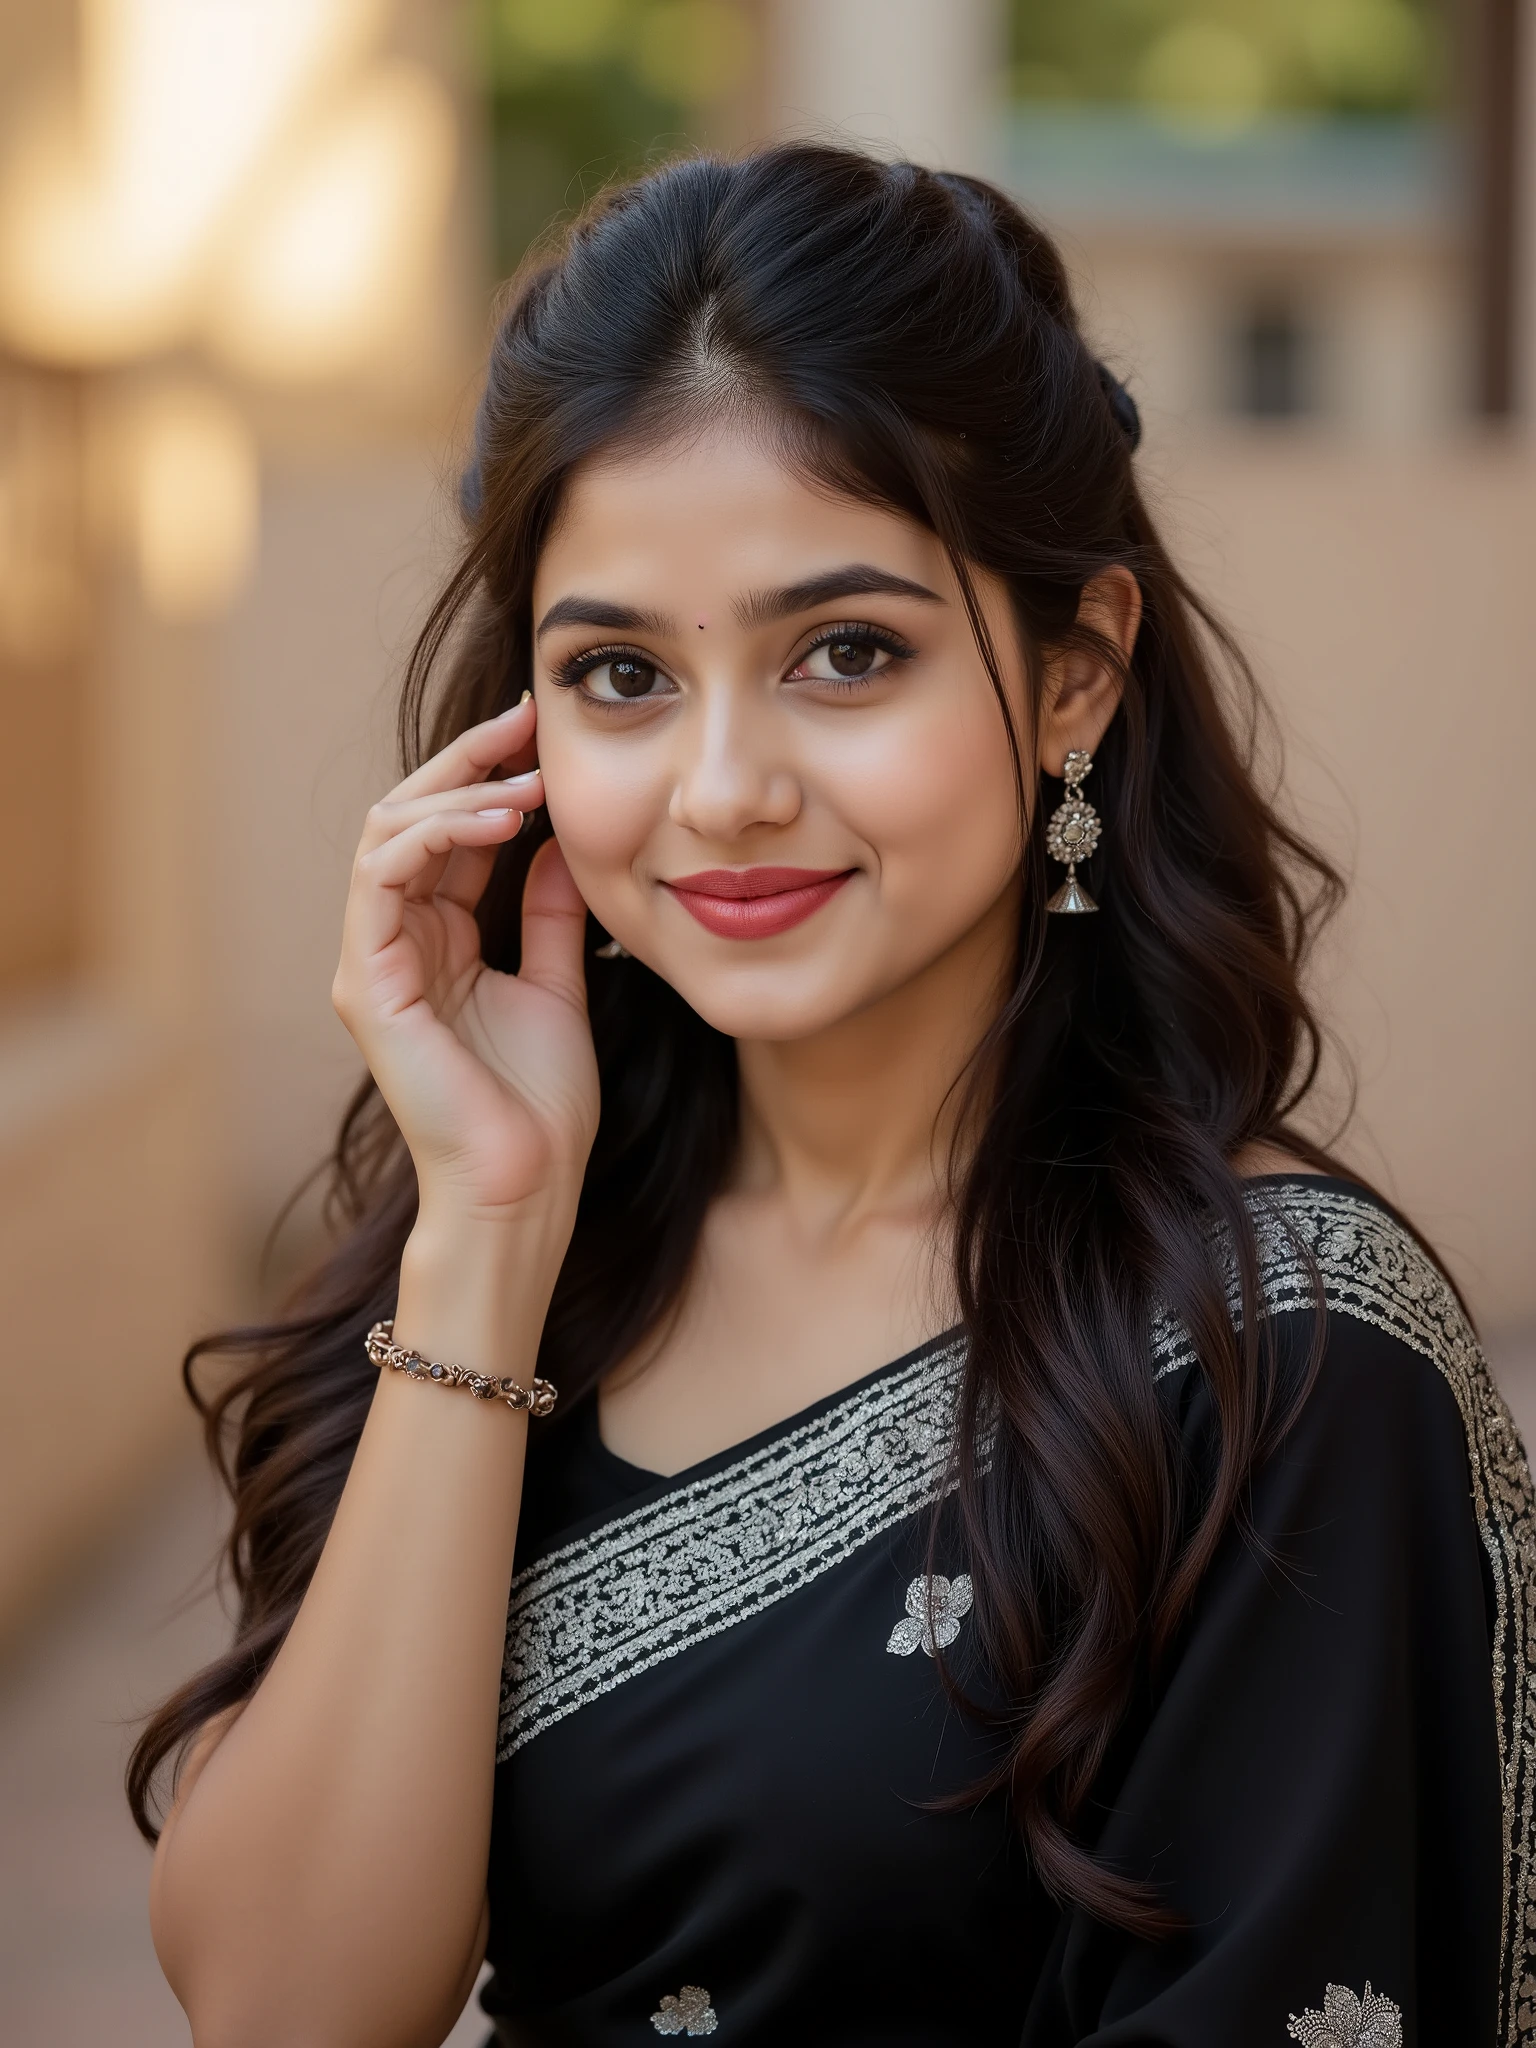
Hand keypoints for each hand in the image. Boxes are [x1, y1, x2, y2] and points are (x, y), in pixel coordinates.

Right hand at [331, 698, 598, 1235]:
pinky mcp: (367, 983)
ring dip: (455, 793)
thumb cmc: (540, 1103)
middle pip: (408, 816)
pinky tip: (497, 821)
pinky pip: (380, 877)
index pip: (447, 833)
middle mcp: (394, 943)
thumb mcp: (557, 983)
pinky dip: (434, 835)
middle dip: (466, 761)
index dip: (488, 774)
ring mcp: (373, 962)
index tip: (540, 732)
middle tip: (526, 722)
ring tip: (523, 781)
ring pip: (386, 834)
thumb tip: (558, 844)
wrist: (526, 1183)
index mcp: (434, 941)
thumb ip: (547, 913)